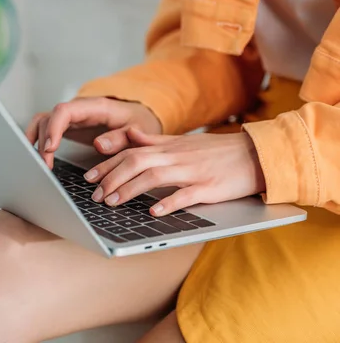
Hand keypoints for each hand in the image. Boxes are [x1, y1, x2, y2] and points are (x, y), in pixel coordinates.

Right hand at [25, 98, 161, 167]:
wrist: (139, 117)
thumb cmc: (139, 122)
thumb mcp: (139, 130)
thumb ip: (121, 137)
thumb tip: (99, 144)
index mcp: (95, 107)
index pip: (65, 111)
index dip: (54, 128)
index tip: (51, 148)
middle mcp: (78, 109)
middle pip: (49, 119)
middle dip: (43, 142)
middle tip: (45, 166)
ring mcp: (71, 117)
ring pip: (42, 123)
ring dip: (36, 142)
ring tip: (40, 165)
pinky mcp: (67, 126)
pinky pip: (44, 128)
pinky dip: (35, 140)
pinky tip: (34, 156)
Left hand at [84, 128, 265, 215]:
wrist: (255, 155)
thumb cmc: (216, 151)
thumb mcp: (182, 142)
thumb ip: (154, 140)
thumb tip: (129, 134)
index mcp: (168, 147)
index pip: (131, 152)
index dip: (108, 165)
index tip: (89, 178)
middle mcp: (176, 156)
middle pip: (137, 162)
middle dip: (112, 178)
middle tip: (95, 195)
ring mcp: (192, 171)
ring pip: (154, 177)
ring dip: (130, 190)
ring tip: (113, 203)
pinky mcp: (209, 187)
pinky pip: (185, 195)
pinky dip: (168, 202)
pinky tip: (153, 211)